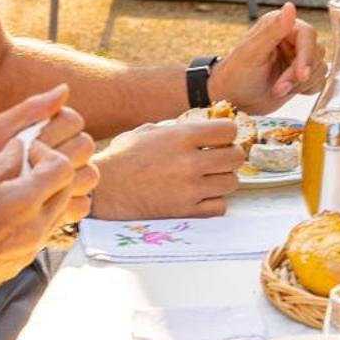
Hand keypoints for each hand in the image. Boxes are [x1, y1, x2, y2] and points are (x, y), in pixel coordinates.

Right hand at [0, 100, 97, 309]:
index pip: (62, 169)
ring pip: (57, 212)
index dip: (48, 154)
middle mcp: (33, 228)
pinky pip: (42, 233)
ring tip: (14, 189)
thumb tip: (18, 148)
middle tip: (25, 167)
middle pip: (66, 190)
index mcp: (21, 203)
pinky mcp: (21, 263)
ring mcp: (29, 249)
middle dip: (51, 173)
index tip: (29, 152)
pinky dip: (34, 217)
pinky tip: (6, 213)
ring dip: (45, 195)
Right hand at [94, 115, 245, 218]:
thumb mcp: (148, 131)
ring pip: (231, 182)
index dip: (227, 132)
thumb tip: (201, 127)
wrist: (103, 190)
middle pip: (236, 157)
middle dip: (230, 155)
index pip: (228, 130)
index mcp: (180, 136)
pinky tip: (201, 196)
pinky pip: (219, 206)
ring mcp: (189, 189)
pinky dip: (214, 201)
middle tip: (218, 158)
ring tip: (209, 178)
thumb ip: (177, 129)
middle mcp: (189, 162)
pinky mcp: (185, 212)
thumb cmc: (122, 158)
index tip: (220, 137)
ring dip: (223, 179)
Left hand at [211, 2, 324, 112]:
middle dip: (299, 75)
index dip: (307, 56)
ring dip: (300, 84)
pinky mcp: (301, 75)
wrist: (232, 101)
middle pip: (316, 53)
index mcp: (279, 26)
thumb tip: (290, 6)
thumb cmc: (236, 75)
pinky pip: (319, 81)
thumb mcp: (252, 52)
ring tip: (277, 90)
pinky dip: (306, 90)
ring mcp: (297, 58)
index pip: (308, 35)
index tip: (301, 75)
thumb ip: (273, 30)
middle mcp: (291, 39)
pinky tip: (288, 92)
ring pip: (319, 68)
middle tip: (279, 88)